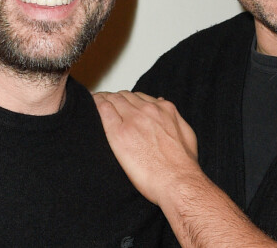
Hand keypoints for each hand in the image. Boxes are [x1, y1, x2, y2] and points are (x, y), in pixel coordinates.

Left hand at [94, 91, 198, 205]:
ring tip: (94, 102)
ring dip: (103, 99)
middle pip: (124, 96)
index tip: (121, 104)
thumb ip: (174, 119)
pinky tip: (90, 105)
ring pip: (113, 99)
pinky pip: (103, 109)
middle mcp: (148, 110)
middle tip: (104, 103)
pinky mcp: (119, 133)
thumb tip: (163, 107)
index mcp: (164, 109)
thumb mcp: (186, 134)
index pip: (139, 97)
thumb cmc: (183, 165)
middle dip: (114, 98)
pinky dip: (96, 104)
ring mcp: (133, 120)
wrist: (177, 181)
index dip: (128, 100)